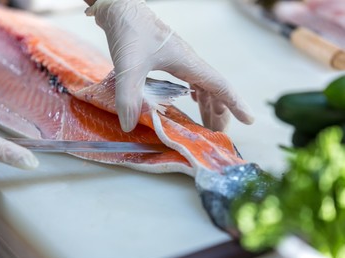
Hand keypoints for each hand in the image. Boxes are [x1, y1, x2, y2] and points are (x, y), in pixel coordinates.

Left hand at [85, 0, 253, 131]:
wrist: (120, 9)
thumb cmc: (129, 31)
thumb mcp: (128, 67)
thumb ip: (128, 97)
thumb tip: (129, 126)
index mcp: (188, 62)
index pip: (219, 85)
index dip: (235, 104)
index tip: (248, 120)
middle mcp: (189, 61)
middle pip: (214, 88)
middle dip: (221, 111)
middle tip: (220, 133)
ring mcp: (180, 59)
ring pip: (203, 84)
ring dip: (209, 104)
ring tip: (209, 123)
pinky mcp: (169, 58)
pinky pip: (191, 79)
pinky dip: (197, 94)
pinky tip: (192, 100)